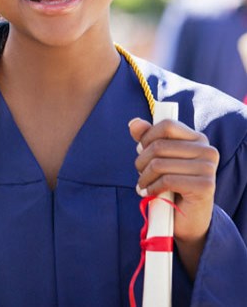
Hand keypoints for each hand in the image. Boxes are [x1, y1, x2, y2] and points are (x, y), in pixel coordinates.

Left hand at [130, 117, 219, 276]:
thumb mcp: (158, 159)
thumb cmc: (171, 185)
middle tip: (139, 173)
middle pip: (159, 146)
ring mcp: (208, 168)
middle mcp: (207, 150)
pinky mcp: (205, 186)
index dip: (147, 137)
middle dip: (141, 161)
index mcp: (198, 139)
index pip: (166, 125)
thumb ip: (147, 139)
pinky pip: (167, 181)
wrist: (186, 219)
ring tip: (143, 185)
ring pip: (159, 164)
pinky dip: (152, 188)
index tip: (141, 150)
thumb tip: (134, 123)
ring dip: (144, 177)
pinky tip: (150, 194)